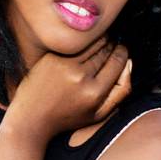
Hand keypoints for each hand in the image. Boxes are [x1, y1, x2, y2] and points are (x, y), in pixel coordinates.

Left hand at [4, 40, 131, 142]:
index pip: (119, 61)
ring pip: (91, 43)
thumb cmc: (67, 117)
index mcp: (95, 93)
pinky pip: (74, 45)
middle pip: (106, 49)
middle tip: (109, 47)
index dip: (122, 53)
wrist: (30, 118)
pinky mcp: (52, 58)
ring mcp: (64, 66)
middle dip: (111, 46)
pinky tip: (81, 49)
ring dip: (98, 41)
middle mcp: (81, 77)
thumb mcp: (99, 114)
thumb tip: (129, 63)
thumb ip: (121, 91)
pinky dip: (81, 44)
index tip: (120, 52)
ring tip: (98, 46)